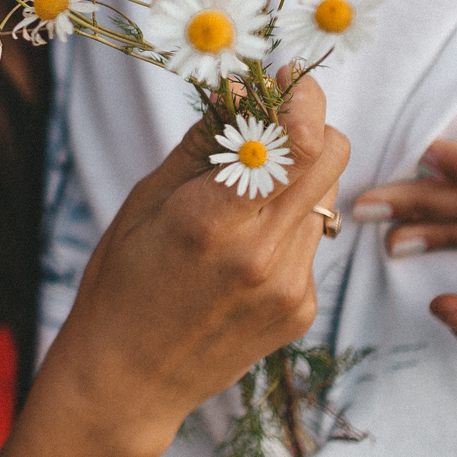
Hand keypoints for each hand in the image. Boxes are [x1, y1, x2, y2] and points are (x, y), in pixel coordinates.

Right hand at [49, 79, 351, 447]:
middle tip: (271, 122)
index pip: (297, 138)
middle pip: (333, 155)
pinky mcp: (303, 309)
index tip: (288, 78)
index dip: (303, 97)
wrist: (130, 377)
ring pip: (326, 195)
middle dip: (309, 127)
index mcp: (212, 218)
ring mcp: (290, 286)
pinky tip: (244, 249)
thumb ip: (204, 142)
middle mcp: (262, 253)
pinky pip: (313, 240)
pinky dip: (289, 225)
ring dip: (297, 178)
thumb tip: (245, 87)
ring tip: (244, 199)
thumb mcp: (147, 201)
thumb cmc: (123, 281)